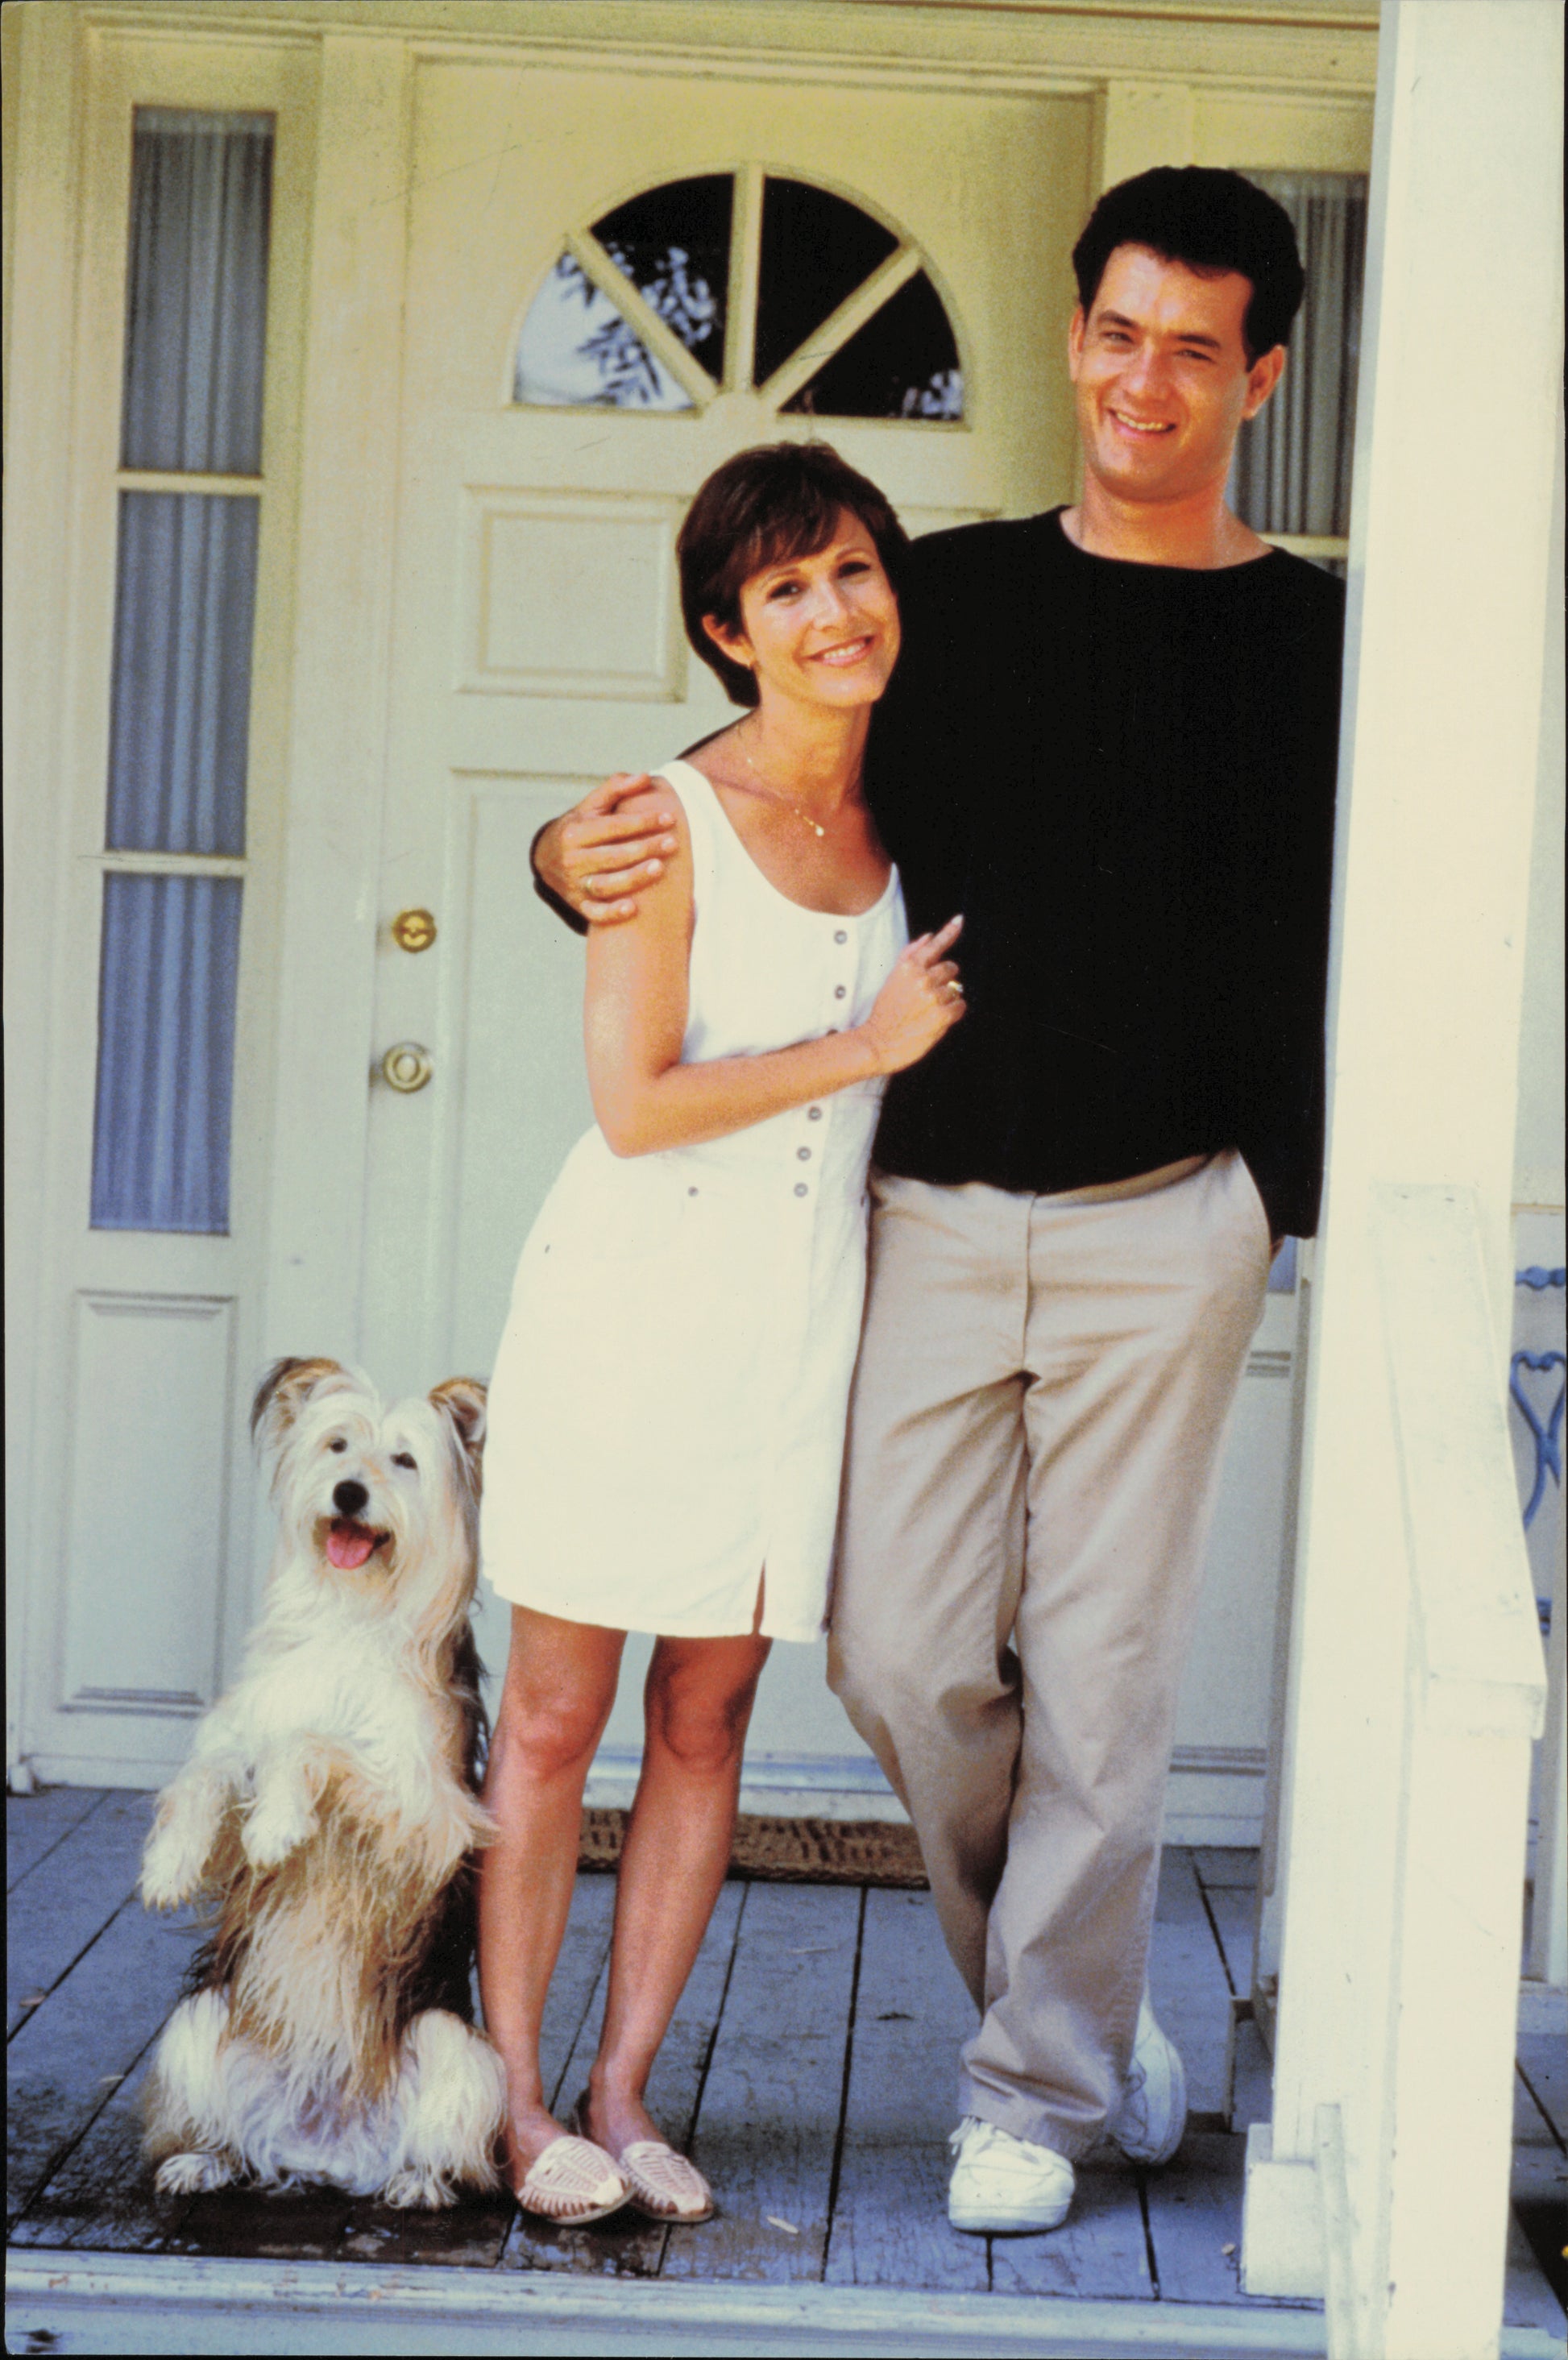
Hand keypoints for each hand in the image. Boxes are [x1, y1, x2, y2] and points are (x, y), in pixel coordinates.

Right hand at [537, 774, 677, 924]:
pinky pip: (595, 913)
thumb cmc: (580, 827)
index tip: (669, 818)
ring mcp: (574, 885)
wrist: (547, 859)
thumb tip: (645, 777)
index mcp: (575, 832)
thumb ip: (616, 789)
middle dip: (644, 848)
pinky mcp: (578, 905)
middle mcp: (572, 860)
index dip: (642, 822)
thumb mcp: (591, 806)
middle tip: (672, 843)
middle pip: (613, 855)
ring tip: (660, 868)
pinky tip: (633, 908)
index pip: (613, 827)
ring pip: (606, 885)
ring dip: (634, 878)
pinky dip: (611, 913)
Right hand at [861, 917, 964, 1074]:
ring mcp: (933, 996)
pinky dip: (953, 1013)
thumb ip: (910, 956)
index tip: (960, 920)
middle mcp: (922, 978)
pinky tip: (937, 1019)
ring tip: (928, 1011)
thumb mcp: (892, 979)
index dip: (949, 932)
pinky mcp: (942, 1015)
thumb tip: (929, 936)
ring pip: (956, 989)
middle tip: (929, 996)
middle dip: (945, 980)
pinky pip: (960, 1006)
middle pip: (951, 968)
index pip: (934, 946)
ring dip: (947, 1000)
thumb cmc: (885, 1012)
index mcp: (908, 967)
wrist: (877, 1042)